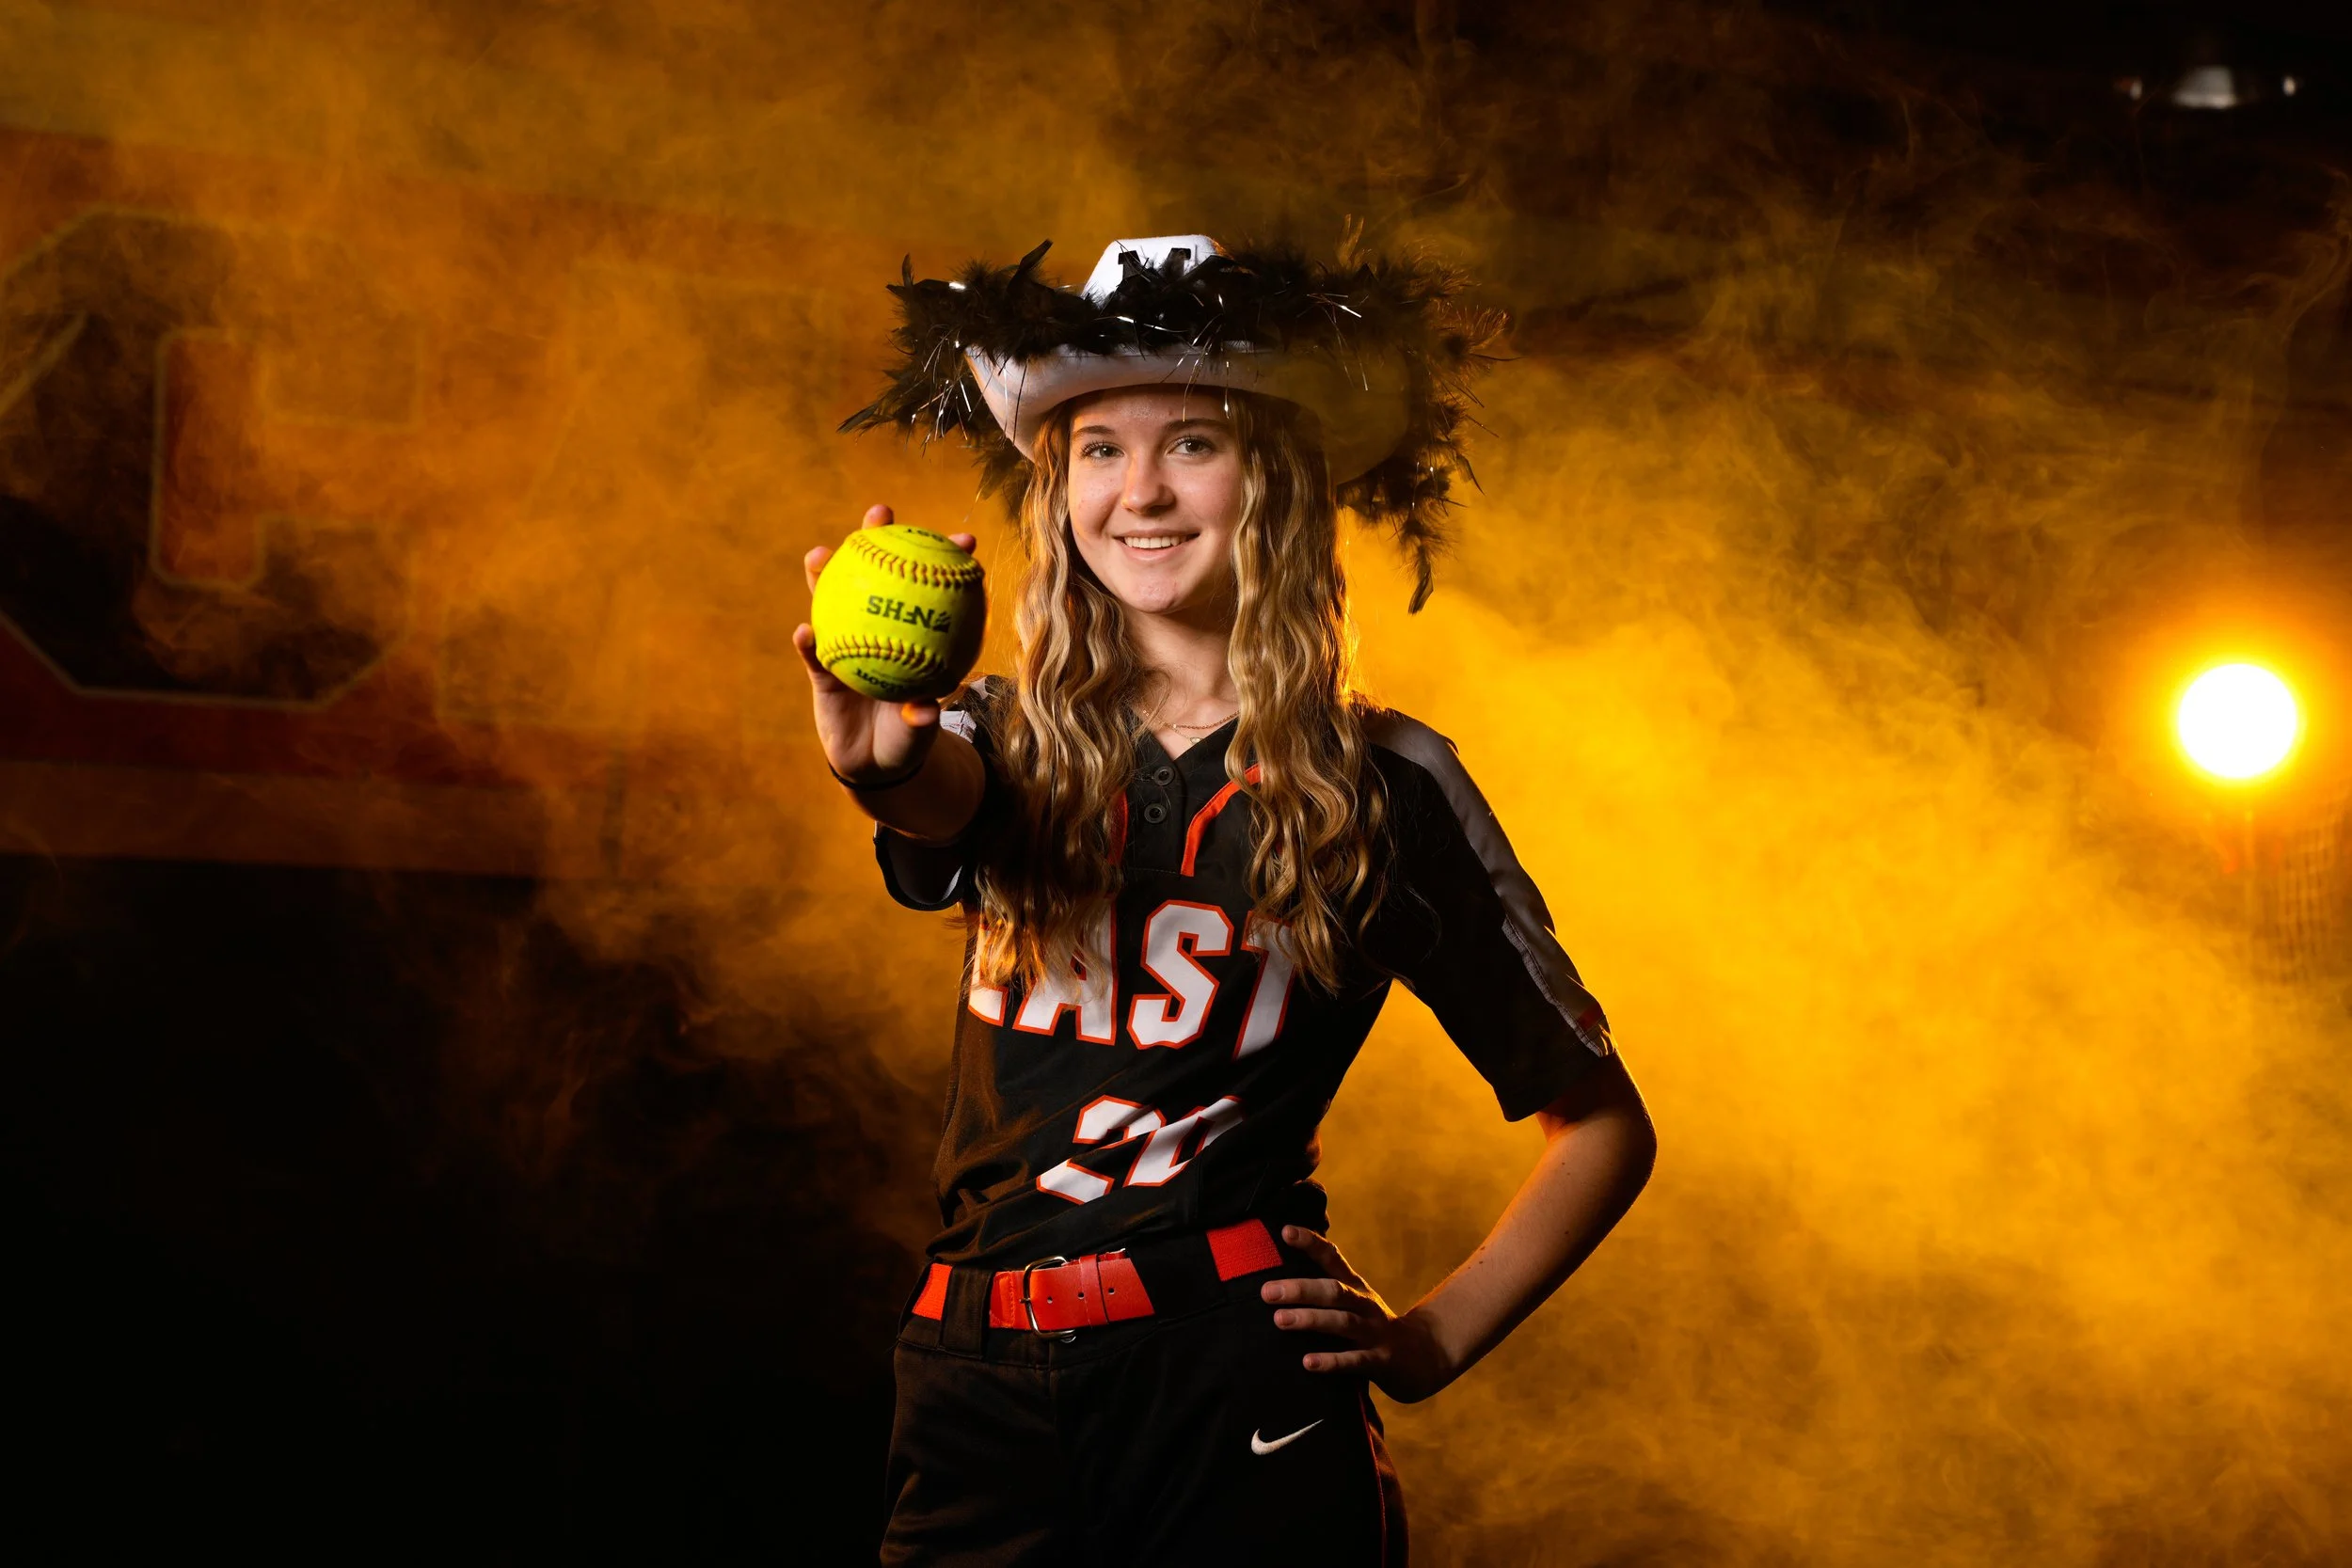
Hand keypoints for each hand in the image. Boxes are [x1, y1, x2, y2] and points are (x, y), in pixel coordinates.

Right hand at [793, 503, 979, 785]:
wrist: (875, 763)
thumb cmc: (906, 738)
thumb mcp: (918, 731)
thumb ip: (920, 718)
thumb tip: (924, 709)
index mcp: (912, 633)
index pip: (931, 588)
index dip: (946, 560)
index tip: (964, 539)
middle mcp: (880, 627)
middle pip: (877, 573)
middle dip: (876, 536)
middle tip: (879, 512)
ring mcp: (848, 643)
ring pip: (834, 601)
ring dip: (824, 575)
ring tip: (820, 555)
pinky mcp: (822, 669)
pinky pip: (814, 652)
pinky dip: (808, 642)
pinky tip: (805, 632)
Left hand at [1262, 1226, 1455, 1402]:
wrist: (1423, 1358)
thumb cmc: (1373, 1328)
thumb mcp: (1354, 1303)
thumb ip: (1324, 1292)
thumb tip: (1277, 1281)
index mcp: (1356, 1288)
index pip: (1333, 1258)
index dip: (1311, 1243)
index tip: (1285, 1231)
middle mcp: (1365, 1305)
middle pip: (1333, 1291)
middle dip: (1300, 1289)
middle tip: (1267, 1291)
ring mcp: (1375, 1332)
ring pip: (1342, 1322)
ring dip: (1311, 1319)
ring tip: (1280, 1319)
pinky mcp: (1381, 1361)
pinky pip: (1354, 1360)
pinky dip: (1331, 1361)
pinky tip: (1308, 1362)